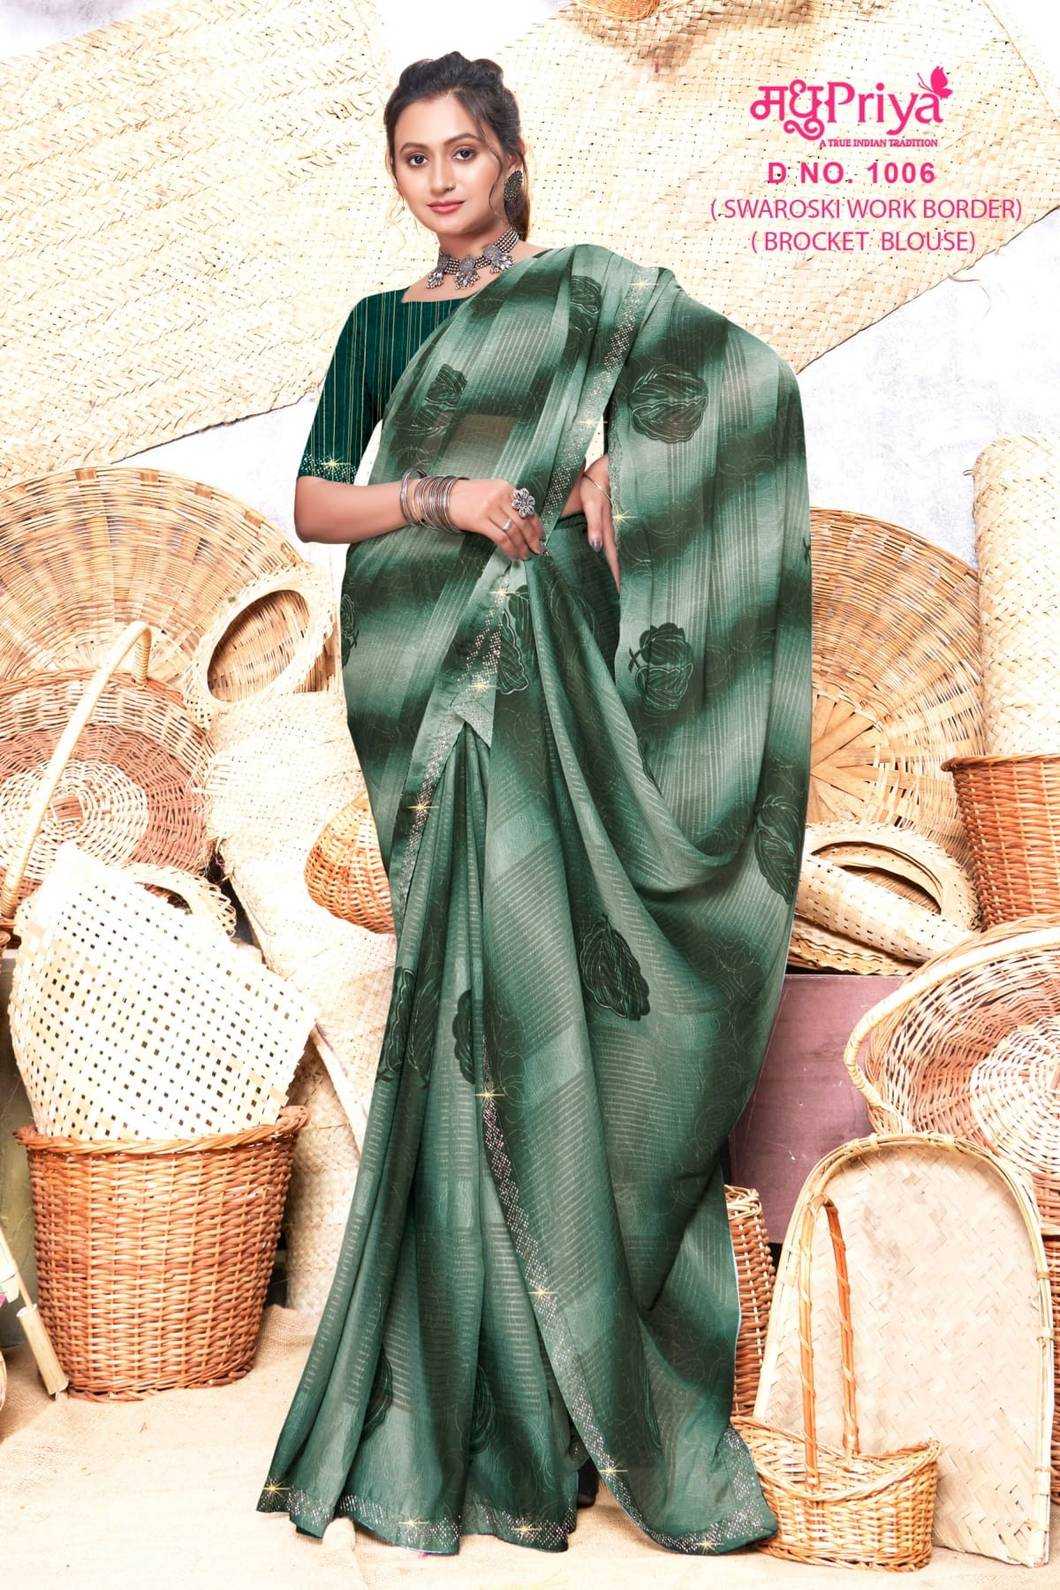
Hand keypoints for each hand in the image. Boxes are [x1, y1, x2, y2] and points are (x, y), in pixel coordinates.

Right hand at [446, 479, 543, 559]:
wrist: (446, 497)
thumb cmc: (470, 497)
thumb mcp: (492, 491)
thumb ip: (508, 502)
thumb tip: (526, 523)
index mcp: (505, 487)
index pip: (527, 508)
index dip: (537, 524)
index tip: (541, 536)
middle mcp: (500, 495)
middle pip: (522, 521)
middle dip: (532, 538)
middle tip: (537, 550)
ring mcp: (490, 507)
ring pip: (513, 531)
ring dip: (521, 546)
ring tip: (525, 555)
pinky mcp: (480, 520)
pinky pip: (501, 537)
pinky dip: (509, 548)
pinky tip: (512, 555)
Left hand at [580, 455, 618, 589]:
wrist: (606, 465)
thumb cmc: (595, 482)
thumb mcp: (592, 503)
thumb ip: (595, 525)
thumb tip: (596, 548)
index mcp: (606, 529)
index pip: (611, 558)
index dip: (614, 576)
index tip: (617, 593)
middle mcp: (610, 529)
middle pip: (614, 558)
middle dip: (616, 576)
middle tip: (618, 594)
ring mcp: (610, 524)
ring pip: (613, 550)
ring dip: (614, 565)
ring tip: (616, 580)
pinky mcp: (608, 518)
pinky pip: (610, 540)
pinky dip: (611, 551)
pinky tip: (608, 555)